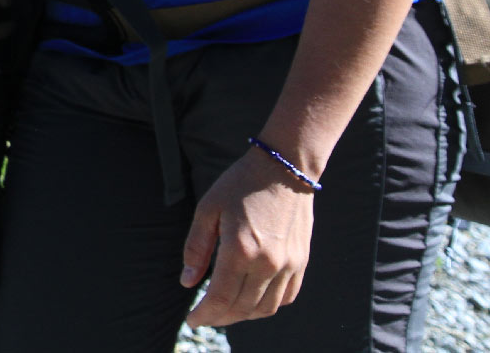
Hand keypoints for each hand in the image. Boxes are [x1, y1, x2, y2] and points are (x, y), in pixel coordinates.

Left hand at [181, 147, 316, 327]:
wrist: (284, 168)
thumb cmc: (240, 184)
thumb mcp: (208, 209)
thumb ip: (197, 247)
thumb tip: (187, 281)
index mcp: (240, 249)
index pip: (219, 297)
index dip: (204, 314)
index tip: (191, 320)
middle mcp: (267, 263)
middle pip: (241, 307)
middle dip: (219, 318)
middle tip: (204, 316)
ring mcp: (288, 265)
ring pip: (265, 308)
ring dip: (243, 315)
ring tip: (225, 311)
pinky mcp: (301, 262)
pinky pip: (286, 298)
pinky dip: (267, 306)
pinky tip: (252, 300)